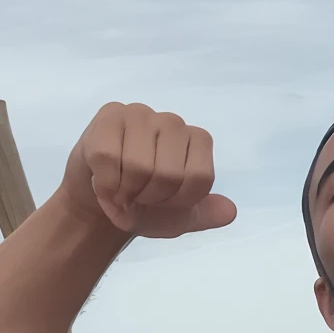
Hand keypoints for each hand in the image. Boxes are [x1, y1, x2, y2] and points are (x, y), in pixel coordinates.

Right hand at [60, 103, 236, 237]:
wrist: (103, 201)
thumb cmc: (144, 205)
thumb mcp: (180, 218)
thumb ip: (206, 215)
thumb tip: (230, 212)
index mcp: (198, 141)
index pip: (199, 178)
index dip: (179, 201)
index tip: (165, 202)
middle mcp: (173, 122)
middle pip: (169, 173)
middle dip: (150, 198)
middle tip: (139, 197)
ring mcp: (141, 115)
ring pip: (139, 166)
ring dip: (126, 191)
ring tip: (122, 190)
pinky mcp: (110, 116)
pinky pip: (108, 157)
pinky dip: (105, 183)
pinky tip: (104, 183)